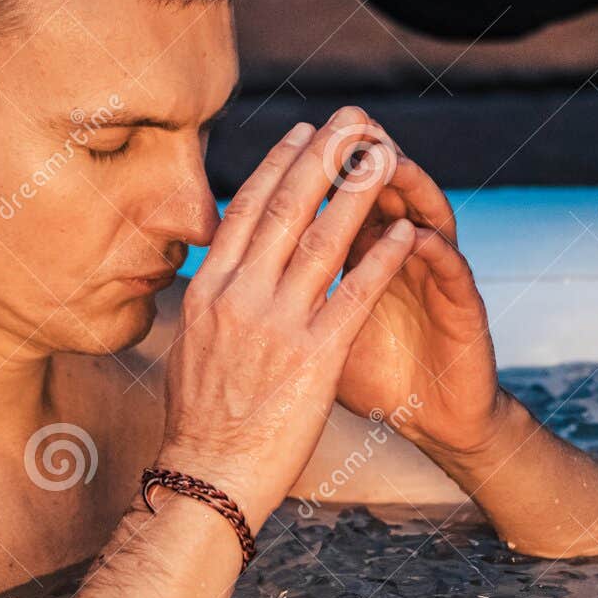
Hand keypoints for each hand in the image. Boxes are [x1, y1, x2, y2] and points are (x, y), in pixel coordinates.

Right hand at [156, 108, 416, 526]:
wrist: (208, 477)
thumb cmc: (199, 421)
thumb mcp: (191, 348)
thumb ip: (211, 302)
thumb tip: (215, 270)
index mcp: (210, 291)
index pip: (246, 211)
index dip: (278, 166)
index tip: (303, 134)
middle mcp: (241, 297)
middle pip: (287, 210)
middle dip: (323, 158)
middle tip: (352, 120)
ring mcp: (277, 325)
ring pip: (325, 241)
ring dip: (359, 193)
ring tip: (385, 157)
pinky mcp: (315, 358)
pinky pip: (356, 296)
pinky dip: (382, 259)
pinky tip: (406, 233)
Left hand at [323, 115, 510, 464]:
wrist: (436, 421)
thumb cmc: (374, 376)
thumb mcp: (321, 332)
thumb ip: (295, 291)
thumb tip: (238, 263)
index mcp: (367, 259)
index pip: (342, 203)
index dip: (322, 172)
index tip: (293, 136)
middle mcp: (404, 257)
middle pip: (386, 196)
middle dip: (363, 160)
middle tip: (346, 121)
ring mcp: (436, 281)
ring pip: (425, 218)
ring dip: (408, 188)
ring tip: (387, 160)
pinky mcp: (466, 312)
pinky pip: (452, 274)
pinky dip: (435, 252)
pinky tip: (416, 234)